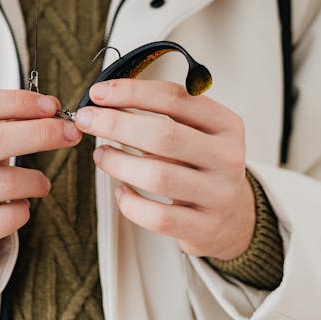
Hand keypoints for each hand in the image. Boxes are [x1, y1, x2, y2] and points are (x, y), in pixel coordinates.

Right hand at [0, 89, 80, 275]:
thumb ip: (1, 121)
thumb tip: (48, 110)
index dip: (18, 102)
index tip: (51, 106)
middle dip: (39, 133)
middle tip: (69, 133)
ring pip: (3, 182)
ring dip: (36, 179)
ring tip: (42, 182)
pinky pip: (5, 218)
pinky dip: (23, 209)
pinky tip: (19, 206)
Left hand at [74, 79, 254, 259]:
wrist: (233, 217)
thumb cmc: (201, 164)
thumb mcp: (196, 131)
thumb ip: (161, 113)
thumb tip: (106, 100)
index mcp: (226, 124)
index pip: (175, 98)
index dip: (132, 92)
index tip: (99, 93)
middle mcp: (227, 157)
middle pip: (164, 135)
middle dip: (117, 124)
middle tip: (87, 120)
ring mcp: (218, 194)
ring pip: (158, 176)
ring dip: (118, 162)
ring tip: (101, 154)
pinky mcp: (204, 227)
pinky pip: (158, 217)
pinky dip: (131, 203)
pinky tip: (120, 190)